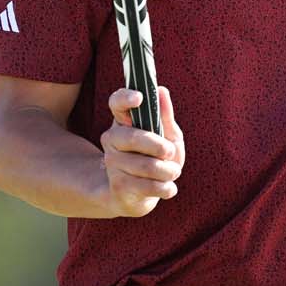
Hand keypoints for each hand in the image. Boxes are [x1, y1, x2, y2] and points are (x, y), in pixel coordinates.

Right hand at [98, 86, 184, 217]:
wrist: (139, 194)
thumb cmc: (156, 158)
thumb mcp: (167, 136)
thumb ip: (165, 116)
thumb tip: (162, 91)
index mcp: (123, 121)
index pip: (117, 103)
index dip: (126, 98)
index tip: (140, 97)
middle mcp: (112, 139)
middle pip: (133, 137)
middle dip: (158, 146)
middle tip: (170, 152)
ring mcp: (113, 163)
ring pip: (145, 165)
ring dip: (167, 171)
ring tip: (173, 172)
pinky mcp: (118, 186)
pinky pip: (147, 186)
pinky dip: (165, 188)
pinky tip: (168, 188)